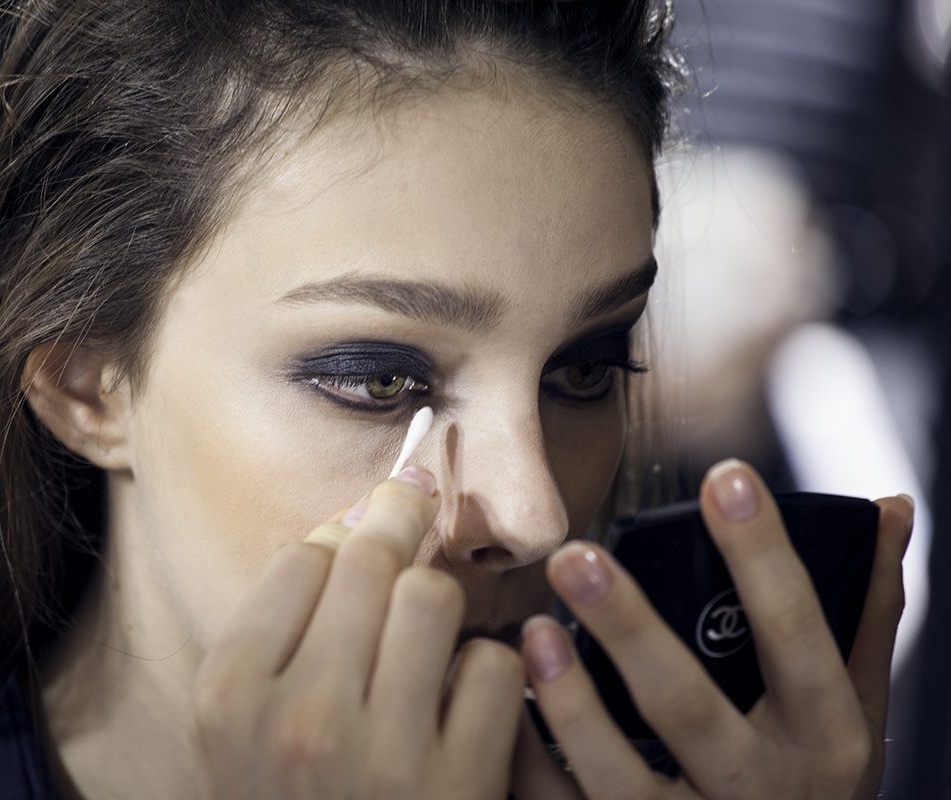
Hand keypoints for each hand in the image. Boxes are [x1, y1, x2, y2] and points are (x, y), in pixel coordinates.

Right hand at [190, 465, 526, 799]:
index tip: (363, 522)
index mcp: (230, 698)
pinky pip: (494, 666)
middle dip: (400, 520)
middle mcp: (300, 720)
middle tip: (414, 500)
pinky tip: (462, 701)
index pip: (302, 557)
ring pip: (434, 597)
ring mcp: (384, 756)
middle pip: (370, 558)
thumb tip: (353, 519)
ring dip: (441, 603)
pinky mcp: (459, 786)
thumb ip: (281, 628)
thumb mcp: (246, 726)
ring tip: (430, 631)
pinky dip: (489, 673)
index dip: (341, 532)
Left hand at [510, 460, 913, 799]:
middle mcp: (760, 792)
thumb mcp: (852, 707)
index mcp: (824, 739)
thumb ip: (866, 612)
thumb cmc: (812, 778)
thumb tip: (889, 508)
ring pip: (618, 777)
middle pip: (687, 708)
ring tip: (531, 631)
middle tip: (575, 556)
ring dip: (568, 703)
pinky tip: (496, 698)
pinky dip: (525, 760)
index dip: (764, 554)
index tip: (724, 477)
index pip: (797, 635)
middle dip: (629, 630)